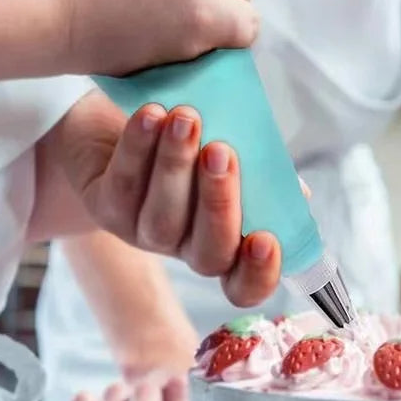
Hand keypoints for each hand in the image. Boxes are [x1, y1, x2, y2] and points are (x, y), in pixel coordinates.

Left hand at [53, 91, 283, 307]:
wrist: (130, 120)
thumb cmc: (195, 143)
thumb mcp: (234, 157)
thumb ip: (265, 177)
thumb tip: (297, 193)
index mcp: (225, 242)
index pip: (244, 284)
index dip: (258, 274)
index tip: (267, 238)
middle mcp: (184, 248)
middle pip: (207, 253)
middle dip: (218, 204)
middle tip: (222, 152)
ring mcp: (142, 234)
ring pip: (163, 217)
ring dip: (175, 166)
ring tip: (187, 118)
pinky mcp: (104, 208)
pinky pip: (123, 184)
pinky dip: (138, 147)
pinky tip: (151, 115)